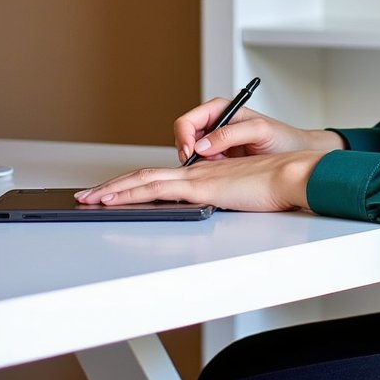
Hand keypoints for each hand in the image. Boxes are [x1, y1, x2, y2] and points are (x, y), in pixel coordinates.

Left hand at [74, 151, 323, 211]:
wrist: (291, 174)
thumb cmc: (277, 186)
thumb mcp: (246, 193)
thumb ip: (230, 197)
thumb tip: (221, 208)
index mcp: (207, 173)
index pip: (163, 176)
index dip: (137, 184)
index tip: (116, 193)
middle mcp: (197, 172)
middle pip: (146, 176)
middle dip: (114, 187)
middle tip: (88, 196)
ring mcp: (196, 178)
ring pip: (143, 180)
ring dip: (113, 190)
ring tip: (89, 199)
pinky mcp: (199, 187)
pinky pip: (155, 188)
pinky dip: (129, 193)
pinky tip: (113, 201)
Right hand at [173, 99, 345, 164]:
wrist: (297, 155)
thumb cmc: (284, 138)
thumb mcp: (260, 131)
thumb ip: (231, 134)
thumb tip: (202, 145)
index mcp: (222, 110)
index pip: (189, 120)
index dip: (184, 136)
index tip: (191, 152)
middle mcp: (216, 125)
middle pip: (184, 136)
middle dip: (186, 151)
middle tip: (195, 166)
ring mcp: (216, 144)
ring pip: (190, 153)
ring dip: (194, 163)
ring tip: (212, 170)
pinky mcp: (220, 160)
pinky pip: (201, 166)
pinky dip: (202, 172)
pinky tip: (216, 176)